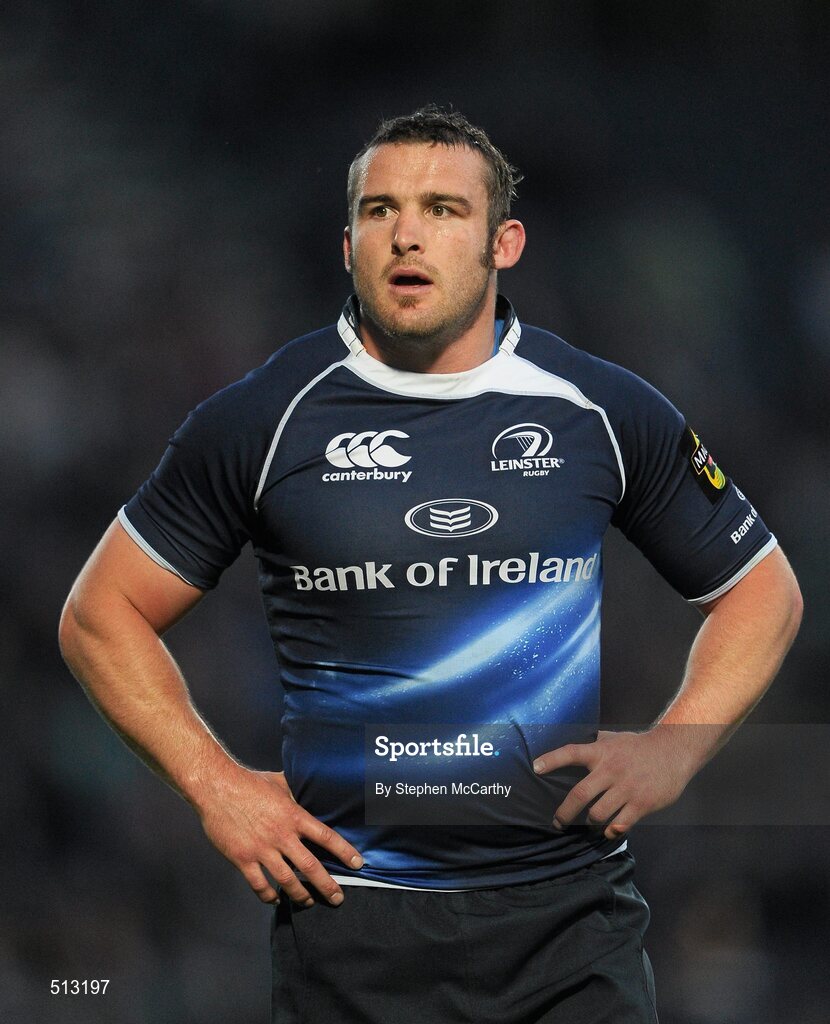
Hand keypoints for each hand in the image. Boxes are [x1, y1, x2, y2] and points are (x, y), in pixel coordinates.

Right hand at [197, 768, 362, 906]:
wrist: (217, 787)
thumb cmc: (249, 782)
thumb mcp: (280, 783)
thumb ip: (296, 792)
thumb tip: (310, 790)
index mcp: (293, 815)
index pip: (325, 836)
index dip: (344, 851)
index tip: (357, 863)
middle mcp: (281, 835)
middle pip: (310, 866)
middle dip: (327, 885)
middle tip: (338, 897)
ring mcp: (261, 849)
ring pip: (286, 880)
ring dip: (300, 894)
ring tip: (309, 901)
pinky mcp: (242, 858)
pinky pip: (259, 884)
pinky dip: (269, 896)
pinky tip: (276, 900)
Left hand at [533, 727, 695, 840]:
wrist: (674, 751)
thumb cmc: (641, 745)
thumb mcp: (616, 739)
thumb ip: (598, 744)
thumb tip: (580, 743)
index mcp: (601, 752)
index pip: (571, 753)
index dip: (551, 760)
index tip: (535, 768)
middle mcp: (610, 770)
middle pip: (579, 794)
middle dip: (564, 812)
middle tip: (557, 822)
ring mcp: (626, 788)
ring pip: (598, 814)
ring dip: (590, 822)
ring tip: (588, 825)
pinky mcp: (642, 803)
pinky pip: (620, 824)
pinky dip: (612, 830)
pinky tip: (610, 830)